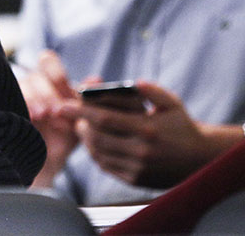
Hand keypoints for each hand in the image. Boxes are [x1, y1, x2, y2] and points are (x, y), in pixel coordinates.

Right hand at [17, 50, 79, 185]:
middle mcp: (32, 83)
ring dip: (36, 100)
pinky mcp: (6, 105)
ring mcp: (18, 93)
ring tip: (43, 116)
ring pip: (24, 85)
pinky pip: (10, 97)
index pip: (47, 60)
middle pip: (37, 76)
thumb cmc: (64, 137)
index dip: (55, 72)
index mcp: (50, 81)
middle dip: (49, 93)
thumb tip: (96, 79)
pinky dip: (23, 106)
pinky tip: (30, 118)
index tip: (65, 92)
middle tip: (56, 111)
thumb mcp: (79, 118)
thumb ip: (86, 99)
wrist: (44, 162)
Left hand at [74, 81, 231, 188]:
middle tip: (70, 114)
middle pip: (96, 137)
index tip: (62, 105)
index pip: (104, 119)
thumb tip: (134, 82)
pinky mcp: (134, 179)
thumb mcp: (171, 103)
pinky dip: (94, 153)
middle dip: (79, 124)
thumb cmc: (181, 125)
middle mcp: (141, 150)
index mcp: (146, 128)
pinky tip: (93, 142)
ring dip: (84, 139)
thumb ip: (151, 91)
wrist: (198, 159)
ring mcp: (137, 167)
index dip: (80, 111)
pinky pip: (105, 166)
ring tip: (81, 126)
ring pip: (98, 153)